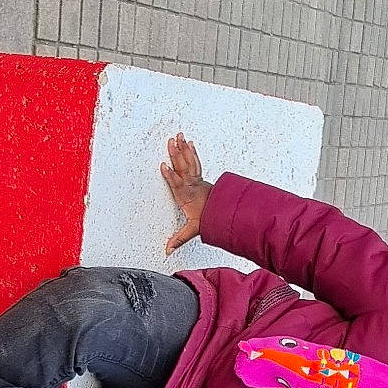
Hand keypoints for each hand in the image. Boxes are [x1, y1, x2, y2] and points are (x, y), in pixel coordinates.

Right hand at [160, 134, 211, 253]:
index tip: (164, 166)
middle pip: (182, 167)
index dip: (170, 176)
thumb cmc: (208, 218)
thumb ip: (179, 239)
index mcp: (186, 196)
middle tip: (170, 142)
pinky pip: (195, 162)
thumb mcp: (193, 230)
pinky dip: (192, 152)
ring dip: (182, 149)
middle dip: (175, 154)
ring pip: (188, 162)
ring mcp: (196, 179)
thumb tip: (167, 251)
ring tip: (178, 136)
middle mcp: (191, 185)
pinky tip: (189, 143)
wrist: (224, 211)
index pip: (177, 185)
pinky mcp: (199, 177)